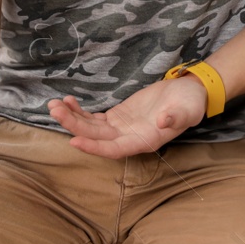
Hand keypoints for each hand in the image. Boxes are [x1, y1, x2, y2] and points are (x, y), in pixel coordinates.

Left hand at [47, 73, 208, 157]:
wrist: (189, 93)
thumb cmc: (191, 103)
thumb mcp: (188, 109)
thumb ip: (176, 117)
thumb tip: (162, 122)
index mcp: (144, 141)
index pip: (114, 150)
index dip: (94, 147)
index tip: (74, 141)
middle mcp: (128, 138)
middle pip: (96, 137)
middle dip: (74, 126)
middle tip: (55, 110)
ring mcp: (121, 128)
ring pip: (91, 128)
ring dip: (72, 118)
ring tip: (54, 105)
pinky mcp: (117, 116)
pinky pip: (94, 118)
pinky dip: (80, 111)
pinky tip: (68, 101)